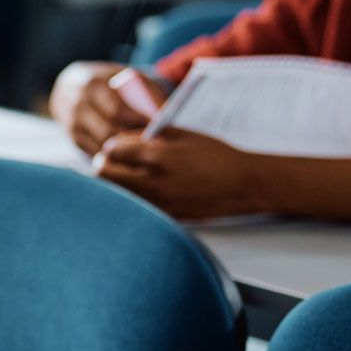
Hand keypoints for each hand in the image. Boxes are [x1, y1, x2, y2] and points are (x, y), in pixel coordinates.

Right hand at [52, 62, 167, 155]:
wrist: (68, 88)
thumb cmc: (107, 82)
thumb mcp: (124, 76)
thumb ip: (143, 89)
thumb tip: (164, 112)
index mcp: (92, 85)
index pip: (116, 110)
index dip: (138, 121)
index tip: (160, 129)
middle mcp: (78, 105)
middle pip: (109, 130)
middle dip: (134, 140)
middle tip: (156, 146)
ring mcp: (73, 124)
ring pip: (102, 145)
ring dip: (126, 151)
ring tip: (147, 151)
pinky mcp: (74, 138)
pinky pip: (97, 152)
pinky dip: (115, 156)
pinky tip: (131, 154)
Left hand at [92, 130, 269, 220]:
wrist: (245, 185)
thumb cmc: (217, 156)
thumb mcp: (185, 134)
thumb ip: (151, 133)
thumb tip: (124, 136)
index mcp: (160, 157)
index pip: (113, 150)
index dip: (112, 145)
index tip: (118, 144)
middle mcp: (155, 182)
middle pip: (104, 174)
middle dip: (105, 163)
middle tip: (112, 159)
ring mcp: (159, 203)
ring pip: (115, 195)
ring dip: (115, 183)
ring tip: (126, 175)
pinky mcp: (166, 217)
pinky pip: (135, 207)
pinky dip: (131, 198)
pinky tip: (141, 190)